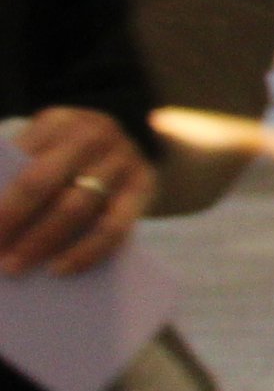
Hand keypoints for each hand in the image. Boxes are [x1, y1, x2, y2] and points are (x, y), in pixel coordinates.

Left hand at [0, 107, 154, 278]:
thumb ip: (13, 172)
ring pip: (77, 207)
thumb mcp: (38, 148)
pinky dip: (85, 252)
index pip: (17, 161)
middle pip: (43, 182)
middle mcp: (95, 134)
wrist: (117, 148)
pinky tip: (59, 269)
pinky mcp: (144, 186)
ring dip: (41, 242)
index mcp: (59, 121)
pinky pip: (115, 226)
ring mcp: (124, 159)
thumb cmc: (63, 156)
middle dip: (11, 221)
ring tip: (13, 266)